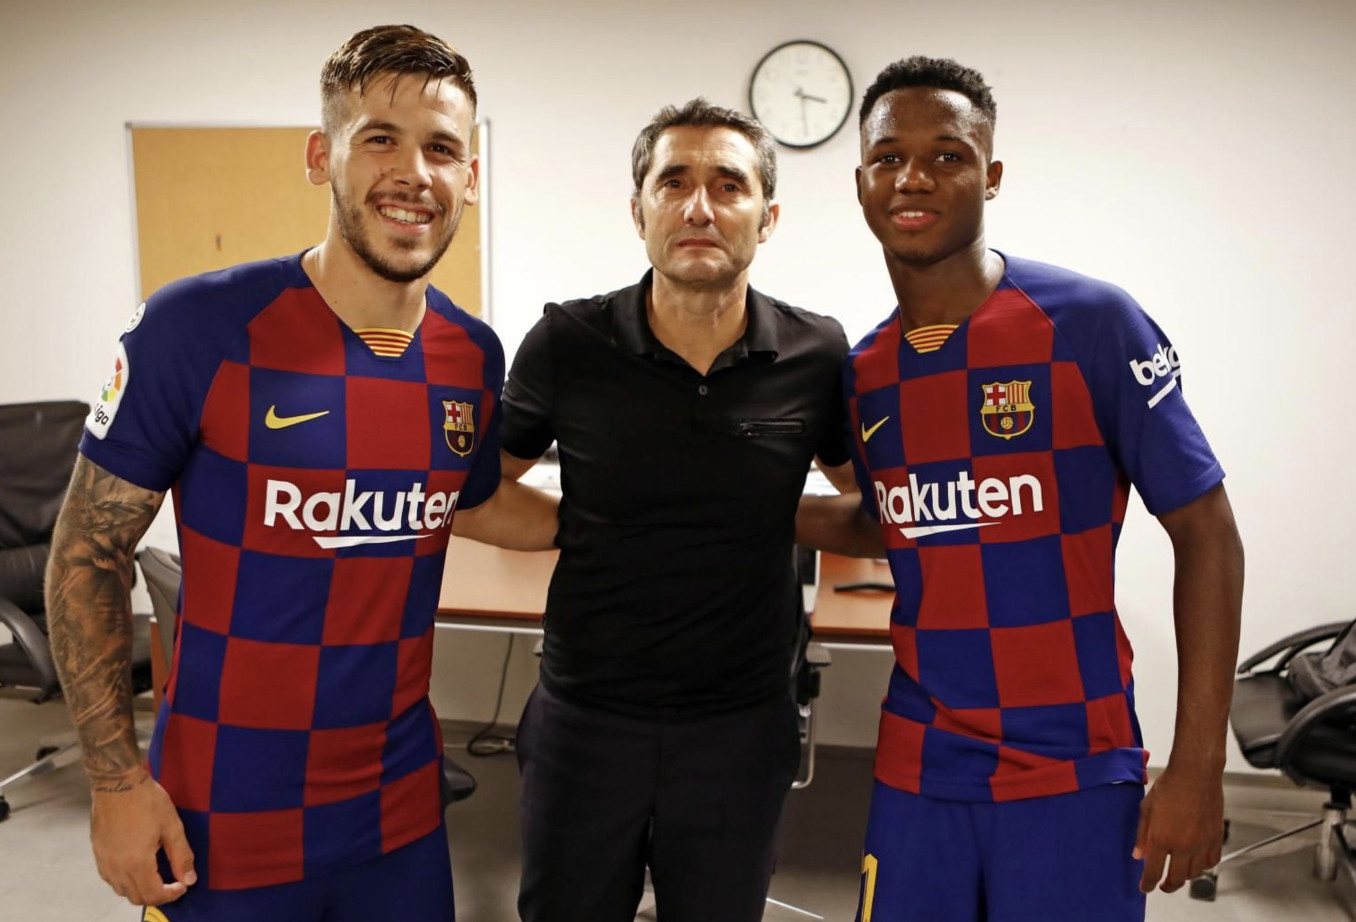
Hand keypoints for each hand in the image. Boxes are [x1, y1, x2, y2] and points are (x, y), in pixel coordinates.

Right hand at [90, 769, 195, 905]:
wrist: (118, 782)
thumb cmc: (145, 799)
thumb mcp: (172, 827)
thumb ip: (181, 856)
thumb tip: (189, 878)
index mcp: (136, 862)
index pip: (153, 895)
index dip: (171, 895)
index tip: (182, 886)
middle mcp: (116, 867)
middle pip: (136, 897)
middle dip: (157, 895)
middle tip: (172, 883)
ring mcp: (104, 861)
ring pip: (122, 890)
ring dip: (140, 889)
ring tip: (157, 875)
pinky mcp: (97, 853)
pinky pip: (111, 878)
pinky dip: (125, 880)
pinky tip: (137, 867)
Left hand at [1132, 763, 1224, 892]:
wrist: (1196, 773)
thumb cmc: (1170, 785)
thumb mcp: (1147, 808)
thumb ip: (1142, 834)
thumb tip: (1139, 854)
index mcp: (1162, 838)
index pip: (1154, 871)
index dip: (1148, 884)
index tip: (1145, 888)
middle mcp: (1183, 845)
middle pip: (1177, 879)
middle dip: (1168, 886)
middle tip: (1163, 885)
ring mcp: (1202, 843)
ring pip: (1195, 873)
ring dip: (1186, 876)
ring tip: (1179, 872)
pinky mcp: (1216, 838)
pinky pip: (1212, 861)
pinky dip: (1204, 866)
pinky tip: (1197, 862)